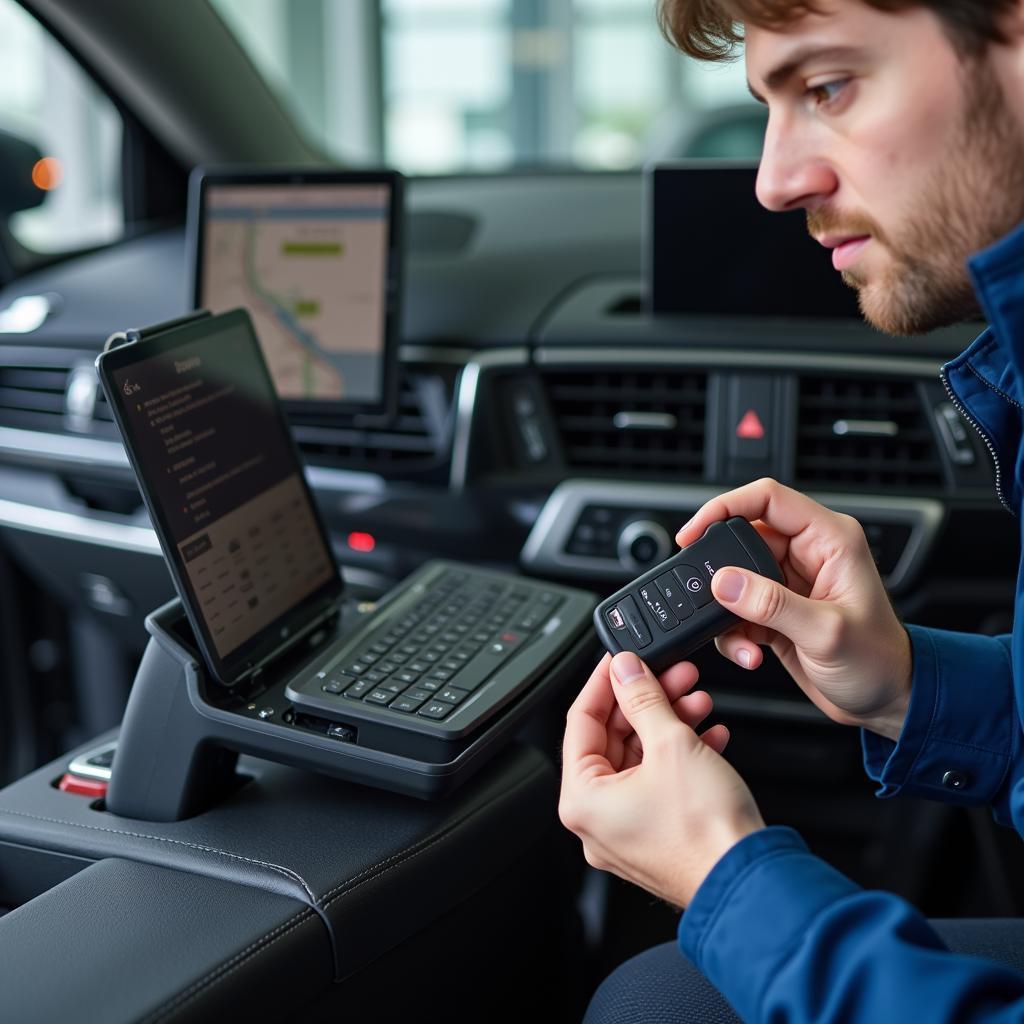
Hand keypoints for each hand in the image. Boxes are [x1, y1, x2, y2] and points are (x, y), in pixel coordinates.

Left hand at [559, 651, 763, 907]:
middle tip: (672, 675)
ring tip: (696, 700)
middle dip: (648, 702)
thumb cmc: (707, 832)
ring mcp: (627, 833)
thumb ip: (643, 698)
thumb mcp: (671, 744)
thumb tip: (624, 669)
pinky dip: (681, 756)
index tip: (622, 659)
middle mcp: (597, 822)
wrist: (752, 884)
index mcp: (582, 801)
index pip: (581, 721)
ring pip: (640, 759)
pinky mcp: (658, 838)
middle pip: (613, 739)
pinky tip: (708, 735)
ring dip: (669, 724)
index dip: (604, 682)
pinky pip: (659, 784)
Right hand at [677, 478, 911, 740]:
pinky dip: (733, 632)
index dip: (725, 507)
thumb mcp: (826, 632)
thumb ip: (772, 604)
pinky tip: (749, 653)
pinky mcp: (775, 609)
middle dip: (720, 571)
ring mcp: (789, 582)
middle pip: (742, 539)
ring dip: (726, 612)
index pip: (768, 498)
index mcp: (829, 540)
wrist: (886, 701)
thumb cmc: (879, 661)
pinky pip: (736, 608)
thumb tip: (724, 582)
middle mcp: (807, 554)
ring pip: (733, 577)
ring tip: (741, 639)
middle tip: (705, 595)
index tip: (694, 532)